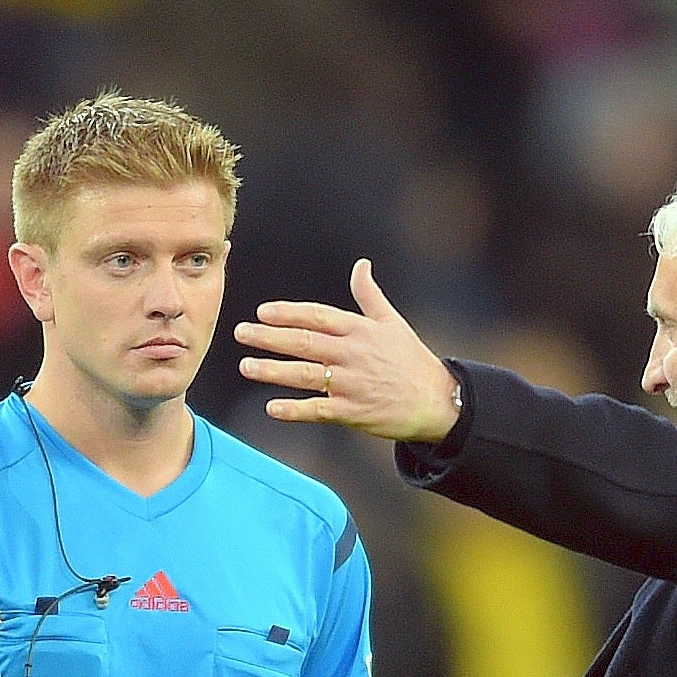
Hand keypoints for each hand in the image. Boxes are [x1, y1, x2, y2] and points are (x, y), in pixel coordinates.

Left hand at [235, 258, 460, 441]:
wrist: (435, 401)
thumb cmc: (411, 360)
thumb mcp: (392, 322)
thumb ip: (369, 294)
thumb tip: (361, 264)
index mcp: (360, 330)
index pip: (318, 316)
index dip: (289, 313)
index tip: (263, 312)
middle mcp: (353, 355)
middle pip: (304, 342)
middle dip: (270, 337)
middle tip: (241, 332)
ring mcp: (352, 384)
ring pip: (305, 375)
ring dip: (273, 371)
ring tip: (247, 366)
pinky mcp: (353, 412)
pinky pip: (318, 410)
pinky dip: (295, 409)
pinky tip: (271, 407)